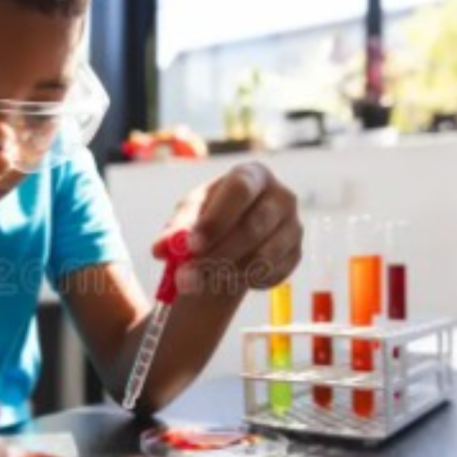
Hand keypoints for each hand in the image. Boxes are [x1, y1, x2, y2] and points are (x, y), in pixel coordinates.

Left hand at [153, 161, 302, 291]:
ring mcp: (293, 226)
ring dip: (228, 274)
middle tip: (186, 279)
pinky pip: (271, 274)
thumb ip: (175, 231)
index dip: (216, 220)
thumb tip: (160, 250)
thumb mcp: (189, 218)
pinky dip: (246, 281)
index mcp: (252, 175)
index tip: (191, 247)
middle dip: (217, 255)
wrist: (232, 236)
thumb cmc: (209, 217)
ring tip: (201, 281)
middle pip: (254, 226)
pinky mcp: (297, 253)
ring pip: (263, 256)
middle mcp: (280, 196)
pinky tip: (229, 277)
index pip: (239, 191)